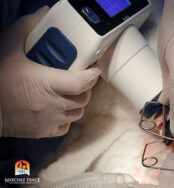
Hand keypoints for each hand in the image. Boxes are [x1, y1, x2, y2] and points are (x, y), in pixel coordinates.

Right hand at [0, 7, 99, 137]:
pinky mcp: (43, 132)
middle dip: (86, 87)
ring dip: (78, 102)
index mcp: (45, 83)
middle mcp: (51, 104)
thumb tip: (42, 14)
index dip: (93, 74)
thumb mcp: (9, 48)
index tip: (94, 68)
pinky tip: (59, 108)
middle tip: (80, 78)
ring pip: (78, 113)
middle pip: (83, 97)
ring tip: (70, 92)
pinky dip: (67, 117)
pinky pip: (66, 127)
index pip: (81, 82)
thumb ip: (26, 29)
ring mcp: (48, 120)